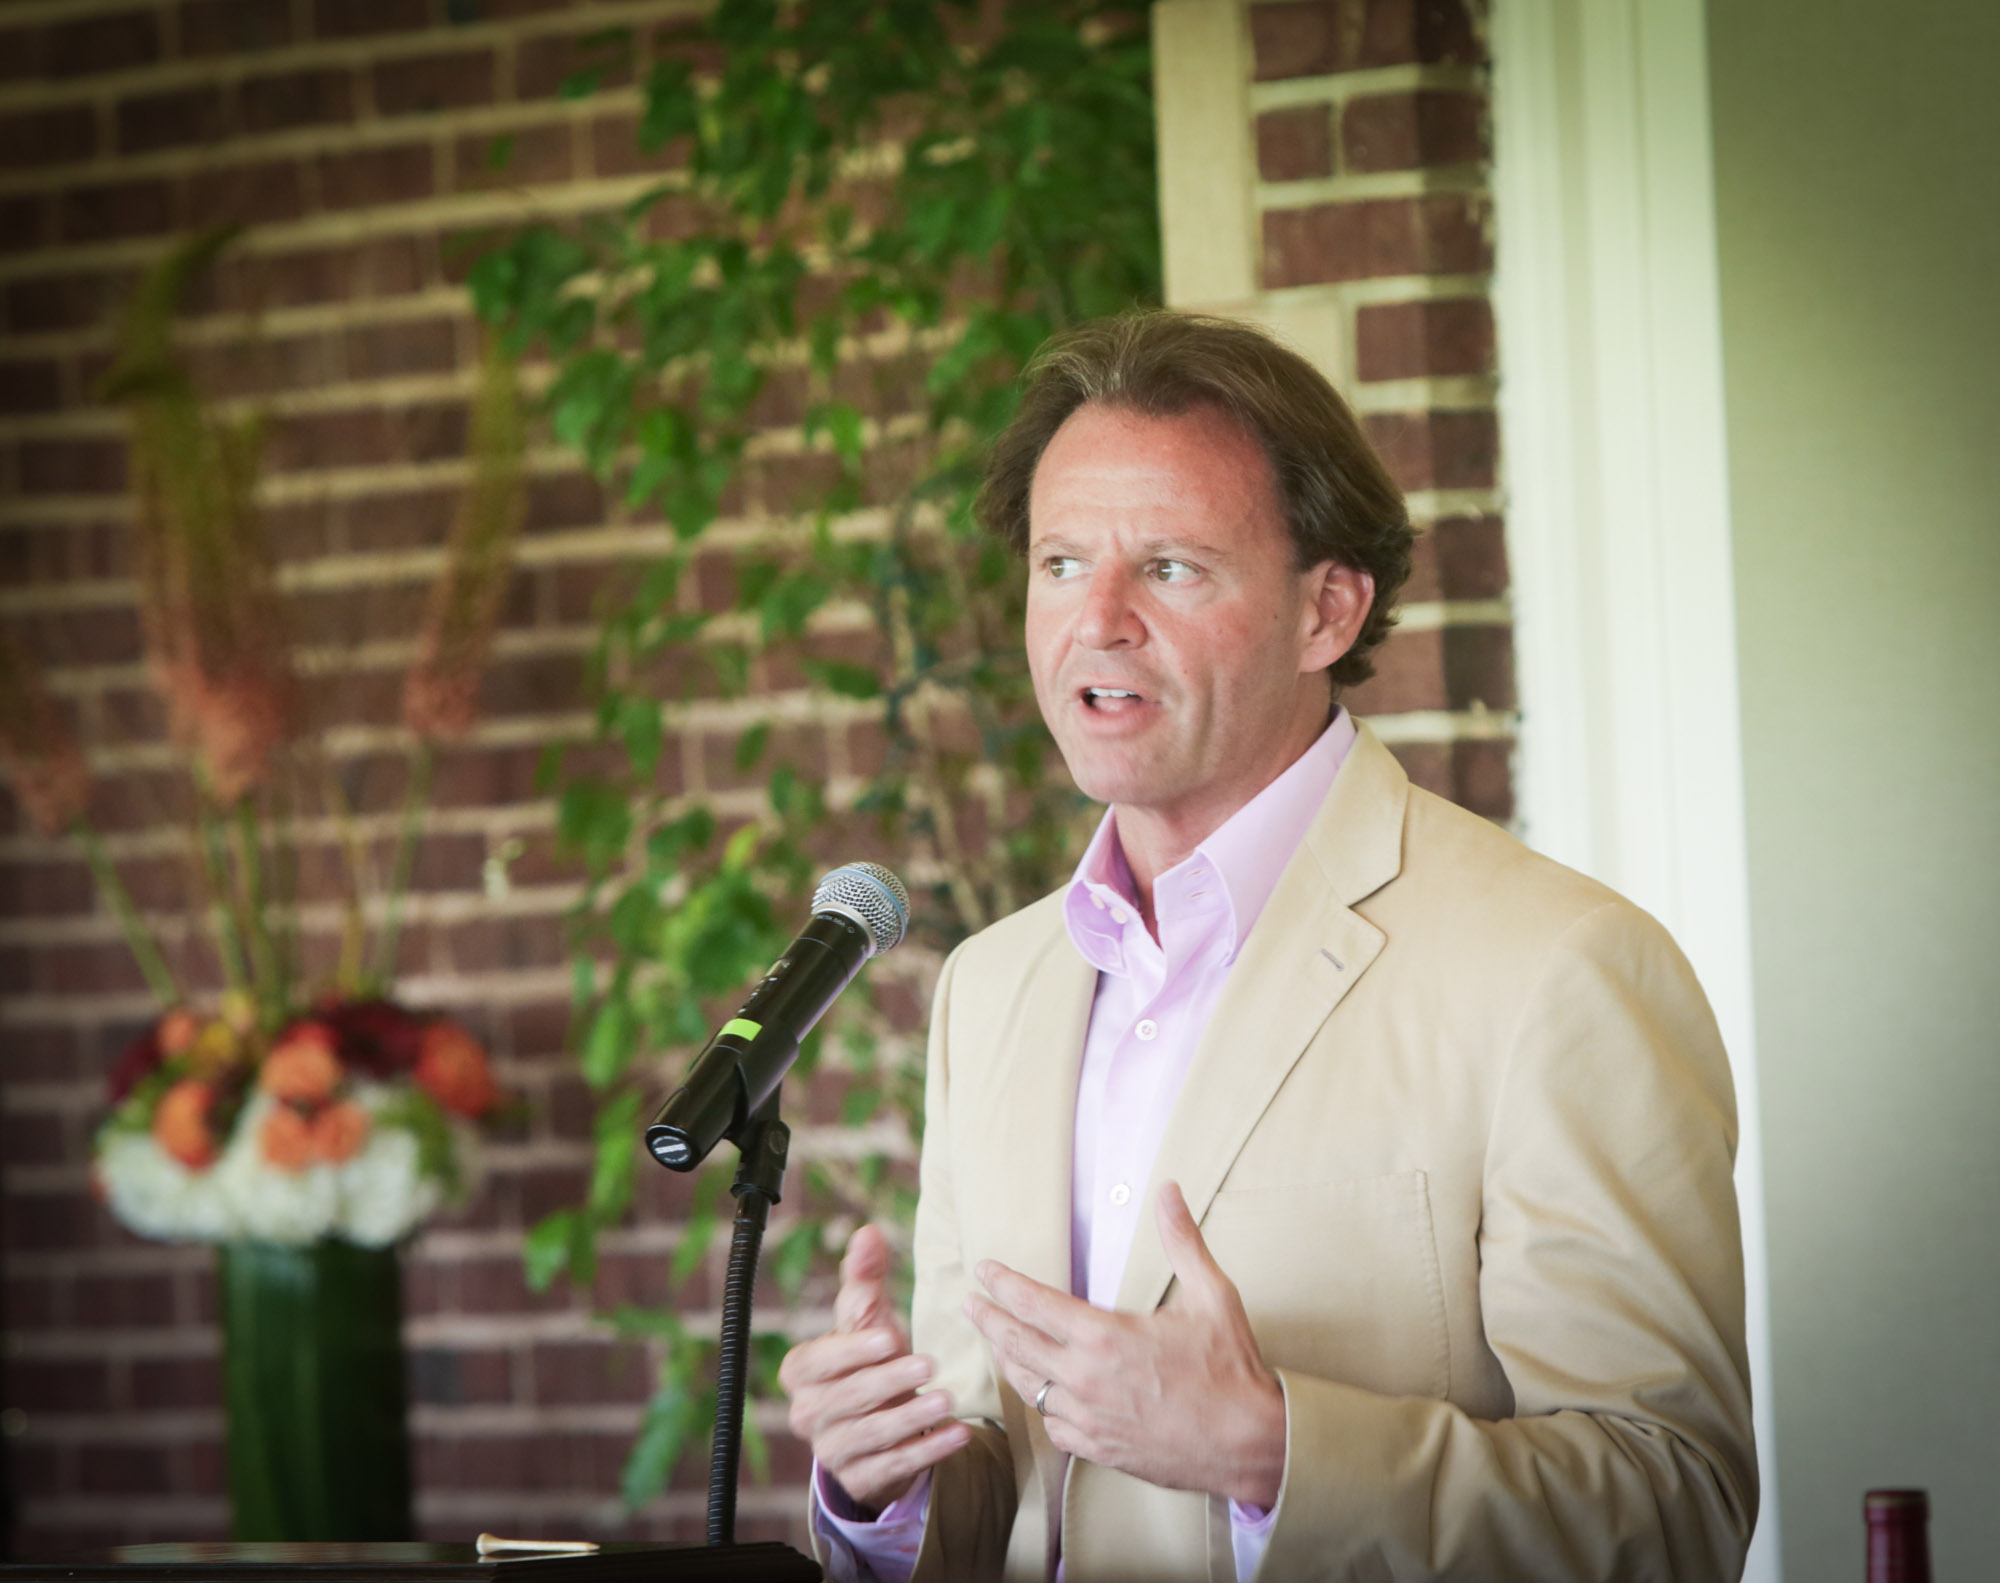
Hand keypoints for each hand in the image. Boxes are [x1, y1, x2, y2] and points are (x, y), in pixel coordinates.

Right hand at [778, 1224, 971, 1515]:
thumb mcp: (866, 1321)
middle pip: (846, 1397)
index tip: (891, 1336)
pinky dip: (928, 1450)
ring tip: (947, 1400)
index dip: (853, 1350)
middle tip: (929, 1363)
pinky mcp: (859, 1479)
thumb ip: (864, 1278)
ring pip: (870, 1434)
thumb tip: (867, 1232)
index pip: (817, 1361)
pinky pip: (894, 1466)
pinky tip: (958, 1434)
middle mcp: (807, 1414)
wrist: (877, 1424)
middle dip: (888, 1381)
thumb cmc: (868, 1359)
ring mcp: (831, 1450)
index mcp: (800, 1372)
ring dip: (912, 1417)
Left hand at [963, 1182, 1285, 1508]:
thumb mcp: (1212, 1295)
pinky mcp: (1098, 1450)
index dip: (1003, 1284)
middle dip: (988, 1319)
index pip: (1033, 1303)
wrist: (1249, 1443)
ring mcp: (1088, 1419)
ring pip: (1028, 1387)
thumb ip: (1182, 1240)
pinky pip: (1052, 1425)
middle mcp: (1085, 1379)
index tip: (984, 1271)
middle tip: (970, 1304)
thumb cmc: (1230, 1369)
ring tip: (997, 1342)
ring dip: (1009, 1360)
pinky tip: (1040, 1393)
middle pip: (1016, 1344)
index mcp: (1104, 1337)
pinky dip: (1041, 1405)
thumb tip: (1169, 1190)